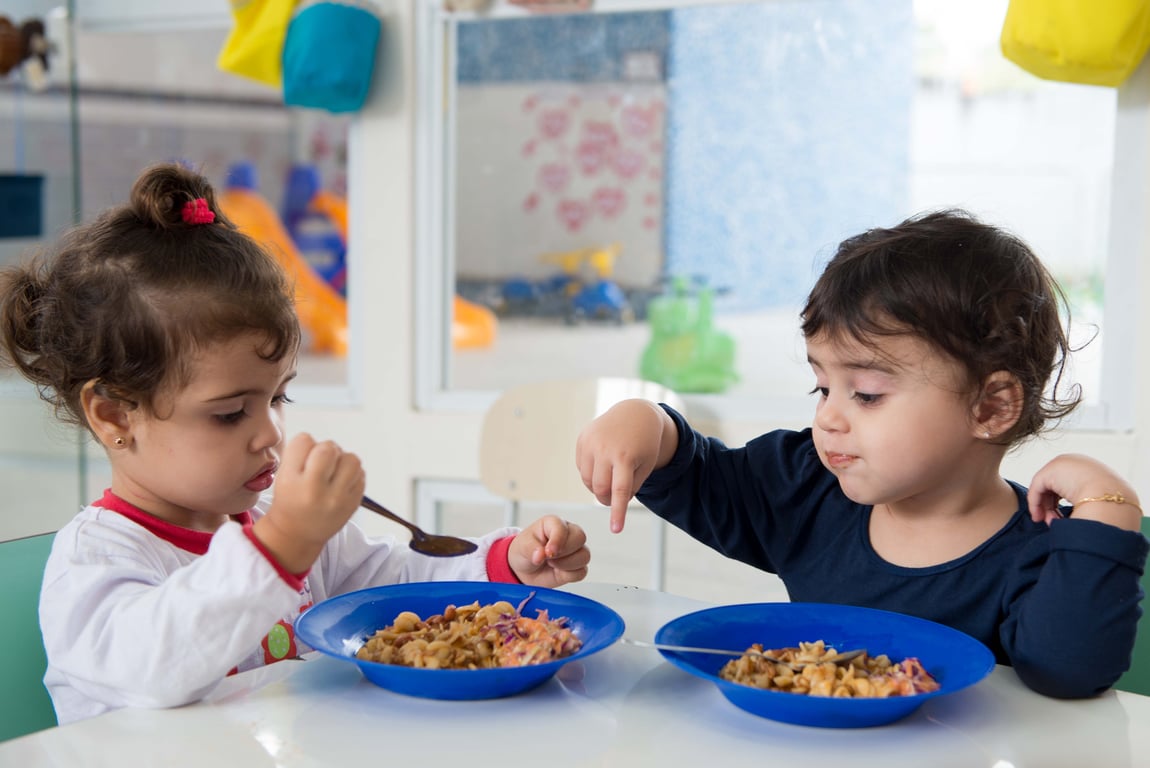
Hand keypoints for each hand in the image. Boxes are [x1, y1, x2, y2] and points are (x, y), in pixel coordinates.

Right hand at [252, 433, 365, 571]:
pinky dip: (352, 473)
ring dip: (343, 460)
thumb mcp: (283, 477)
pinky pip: (361, 474)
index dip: (305, 445)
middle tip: (321, 463)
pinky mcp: (353, 503)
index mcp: (292, 481)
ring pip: (351, 458)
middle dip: (326, 449)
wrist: (298, 534)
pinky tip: (341, 482)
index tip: (303, 458)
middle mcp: (315, 490)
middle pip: (329, 448)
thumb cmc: (291, 500)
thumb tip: (322, 441)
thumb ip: (299, 454)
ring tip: (334, 471)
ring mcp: (337, 498)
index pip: (304, 441)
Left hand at [508, 516, 589, 587]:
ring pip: (584, 556)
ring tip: (551, 564)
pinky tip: (557, 571)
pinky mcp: (577, 566)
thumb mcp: (521, 547)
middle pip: (580, 537)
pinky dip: (569, 575)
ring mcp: (575, 550)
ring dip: (566, 564)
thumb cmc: (525, 550)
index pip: (563, 527)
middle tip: (548, 558)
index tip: (548, 552)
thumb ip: (531, 549)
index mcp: (553, 523)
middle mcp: (568, 534)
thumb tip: (540, 555)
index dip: (557, 540)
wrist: (524, 569)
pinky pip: (582, 571)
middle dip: (564, 552)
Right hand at [575, 399, 677, 531]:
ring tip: (611, 478)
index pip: (620, 491)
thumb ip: (630, 487)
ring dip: (598, 486)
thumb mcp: (646, 466)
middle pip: (600, 489)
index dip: (618, 512)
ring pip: (587, 481)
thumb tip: (611, 501)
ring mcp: (591, 443)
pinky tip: (603, 463)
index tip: (616, 530)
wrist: (636, 414)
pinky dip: (591, 472)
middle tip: (616, 498)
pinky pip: (582, 467)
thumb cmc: (645, 444)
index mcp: (626, 457)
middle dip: (607, 499)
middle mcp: (605, 449)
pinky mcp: (582, 439)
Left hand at [1027, 453, 1141, 530]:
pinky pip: (1037, 488)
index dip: (1059, 502)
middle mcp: (1074, 462)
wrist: (1110, 496)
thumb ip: (1084, 501)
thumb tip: (1075, 513)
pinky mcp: (1050, 471)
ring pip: (1044, 488)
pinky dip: (1036, 504)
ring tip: (1049, 522)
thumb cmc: (1109, 503)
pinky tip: (1039, 516)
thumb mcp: (1098, 499)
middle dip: (1050, 506)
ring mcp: (1062, 464)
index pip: (1067, 484)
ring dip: (1044, 507)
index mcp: (1088, 467)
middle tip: (1050, 522)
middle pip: (1054, 486)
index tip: (1059, 518)